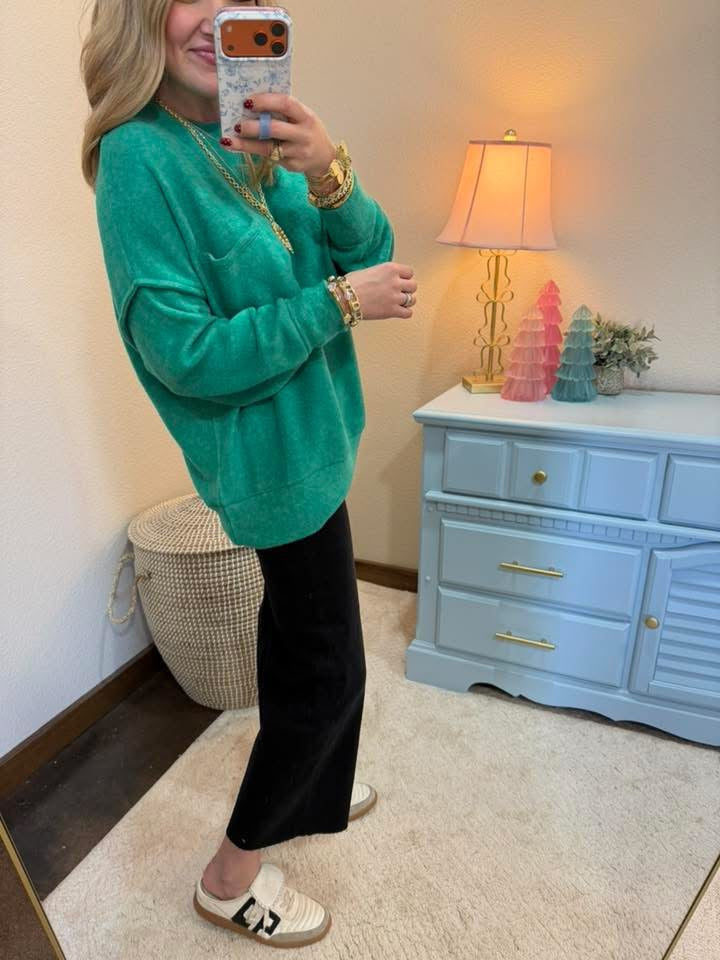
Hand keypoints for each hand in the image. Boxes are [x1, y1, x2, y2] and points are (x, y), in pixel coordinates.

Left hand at [219, 92, 334, 176]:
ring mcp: (297, 152)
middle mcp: (303, 134)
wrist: (324, 159)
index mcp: (306, 116)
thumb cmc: (307, 131)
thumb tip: (253, 101)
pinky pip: (269, 157)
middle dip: (254, 126)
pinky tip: (238, 147)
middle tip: (237, 124)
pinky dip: (252, 151)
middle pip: (275, 129)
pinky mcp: (291, 165)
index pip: (286, 103)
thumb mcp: (302, 117)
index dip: (266, 101)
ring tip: (229, 140)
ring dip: (247, 144)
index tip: (247, 101)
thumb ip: (284, 110)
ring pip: (268, 148)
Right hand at [344, 263, 417, 320]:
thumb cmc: (351, 284)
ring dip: (406, 302)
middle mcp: (395, 282)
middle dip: (407, 290)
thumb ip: (383, 274)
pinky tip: (397, 311)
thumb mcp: (369, 270)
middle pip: (413, 286)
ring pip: (412, 300)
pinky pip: (408, 313)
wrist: (343, 299)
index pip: (410, 272)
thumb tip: (386, 278)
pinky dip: (404, 313)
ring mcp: (395, 297)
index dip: (405, 277)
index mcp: (390, 269)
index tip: (399, 281)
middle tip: (398, 293)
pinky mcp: (392, 311)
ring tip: (397, 303)